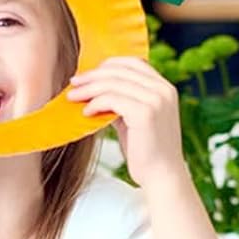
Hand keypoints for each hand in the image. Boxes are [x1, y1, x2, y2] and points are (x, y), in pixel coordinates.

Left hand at [67, 57, 185, 188]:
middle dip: (93, 75)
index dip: (108, 65)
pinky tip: (86, 113)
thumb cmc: (146, 150)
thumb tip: (95, 88)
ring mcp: (156, 100)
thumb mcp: (135, 118)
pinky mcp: (145, 113)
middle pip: (121, 70)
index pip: (134, 62)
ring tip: (73, 97)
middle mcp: (163, 90)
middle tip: (74, 83)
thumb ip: (123, 100)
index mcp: (165, 87)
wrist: (162, 176)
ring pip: (113, 83)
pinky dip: (95, 103)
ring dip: (89, 89)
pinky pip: (112, 99)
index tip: (88, 75)